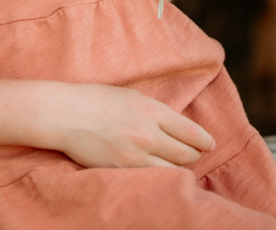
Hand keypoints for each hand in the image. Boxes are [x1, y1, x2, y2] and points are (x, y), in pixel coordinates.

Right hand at [52, 82, 214, 168]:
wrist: (66, 113)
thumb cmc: (96, 99)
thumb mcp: (131, 96)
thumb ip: (154, 111)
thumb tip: (175, 125)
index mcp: (151, 110)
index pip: (191, 132)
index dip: (205, 141)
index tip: (209, 145)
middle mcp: (147, 133)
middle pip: (187, 154)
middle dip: (193, 156)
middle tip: (191, 156)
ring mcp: (135, 155)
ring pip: (173, 171)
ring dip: (178, 170)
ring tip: (175, 166)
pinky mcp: (122, 170)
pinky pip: (152, 179)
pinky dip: (159, 178)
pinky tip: (157, 174)